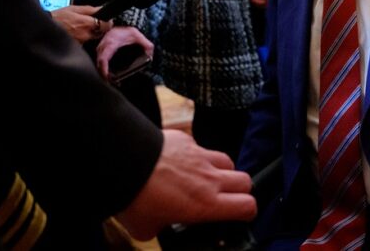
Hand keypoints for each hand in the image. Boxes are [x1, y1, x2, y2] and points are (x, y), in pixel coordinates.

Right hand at [49, 5, 111, 42]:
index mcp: (86, 24)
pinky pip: (84, 43)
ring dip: (89, 34)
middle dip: (98, 28)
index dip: (107, 22)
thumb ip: (90, 9)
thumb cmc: (56, 18)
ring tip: (79, 28)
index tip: (105, 20)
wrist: (43, 29)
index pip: (106, 25)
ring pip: (92, 39)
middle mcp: (85, 36)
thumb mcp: (73, 8)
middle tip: (90, 23)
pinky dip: (82, 39)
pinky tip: (74, 35)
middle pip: (100, 33)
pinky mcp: (76, 49)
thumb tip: (102, 8)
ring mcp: (81, 44)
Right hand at [95, 26, 153, 79]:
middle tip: (111, 83)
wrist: (120, 23)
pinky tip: (108, 75)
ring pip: (98, 64)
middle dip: (103, 75)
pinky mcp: (100, 51)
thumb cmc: (127, 30)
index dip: (104, 70)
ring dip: (102, 73)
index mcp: (111, 43)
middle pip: (99, 64)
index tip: (107, 78)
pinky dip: (103, 69)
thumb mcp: (138, 35)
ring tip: (110, 81)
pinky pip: (99, 62)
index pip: (103, 58)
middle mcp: (103, 46)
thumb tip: (150, 54)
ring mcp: (100, 49)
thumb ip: (146, 44)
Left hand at [117, 130, 256, 239]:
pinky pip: (200, 147)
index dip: (247, 212)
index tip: (239, 215)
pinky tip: (180, 162)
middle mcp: (209, 179)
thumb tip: (155, 226)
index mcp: (206, 204)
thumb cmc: (134, 197)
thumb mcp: (146, 228)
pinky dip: (196, 155)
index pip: (247, 206)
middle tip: (225, 197)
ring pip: (227, 161)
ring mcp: (199, 156)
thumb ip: (160, 227)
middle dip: (239, 190)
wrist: (122, 163)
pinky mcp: (186, 140)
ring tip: (206, 178)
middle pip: (245, 180)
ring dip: (221, 171)